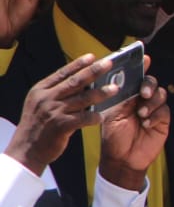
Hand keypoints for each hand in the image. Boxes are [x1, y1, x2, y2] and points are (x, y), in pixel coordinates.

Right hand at [5, 54, 114, 176]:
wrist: (26, 150)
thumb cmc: (37, 127)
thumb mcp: (40, 104)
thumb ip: (56, 93)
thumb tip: (83, 82)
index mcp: (40, 90)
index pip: (63, 73)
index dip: (78, 64)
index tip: (92, 56)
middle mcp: (46, 98)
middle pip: (75, 81)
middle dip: (94, 71)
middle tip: (109, 63)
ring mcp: (53, 111)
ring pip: (83, 98)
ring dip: (101, 93)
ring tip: (115, 88)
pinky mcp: (61, 126)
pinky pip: (83, 118)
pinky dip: (94, 116)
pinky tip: (101, 117)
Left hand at [100, 64, 168, 191]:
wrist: (122, 159)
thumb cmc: (113, 137)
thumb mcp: (112, 114)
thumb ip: (121, 97)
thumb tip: (124, 79)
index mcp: (127, 96)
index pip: (135, 77)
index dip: (141, 67)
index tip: (145, 59)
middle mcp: (141, 100)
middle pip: (151, 83)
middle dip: (148, 85)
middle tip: (143, 93)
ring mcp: (153, 110)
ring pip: (160, 95)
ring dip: (152, 102)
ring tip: (142, 114)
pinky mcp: (162, 121)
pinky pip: (164, 111)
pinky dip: (156, 115)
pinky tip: (146, 123)